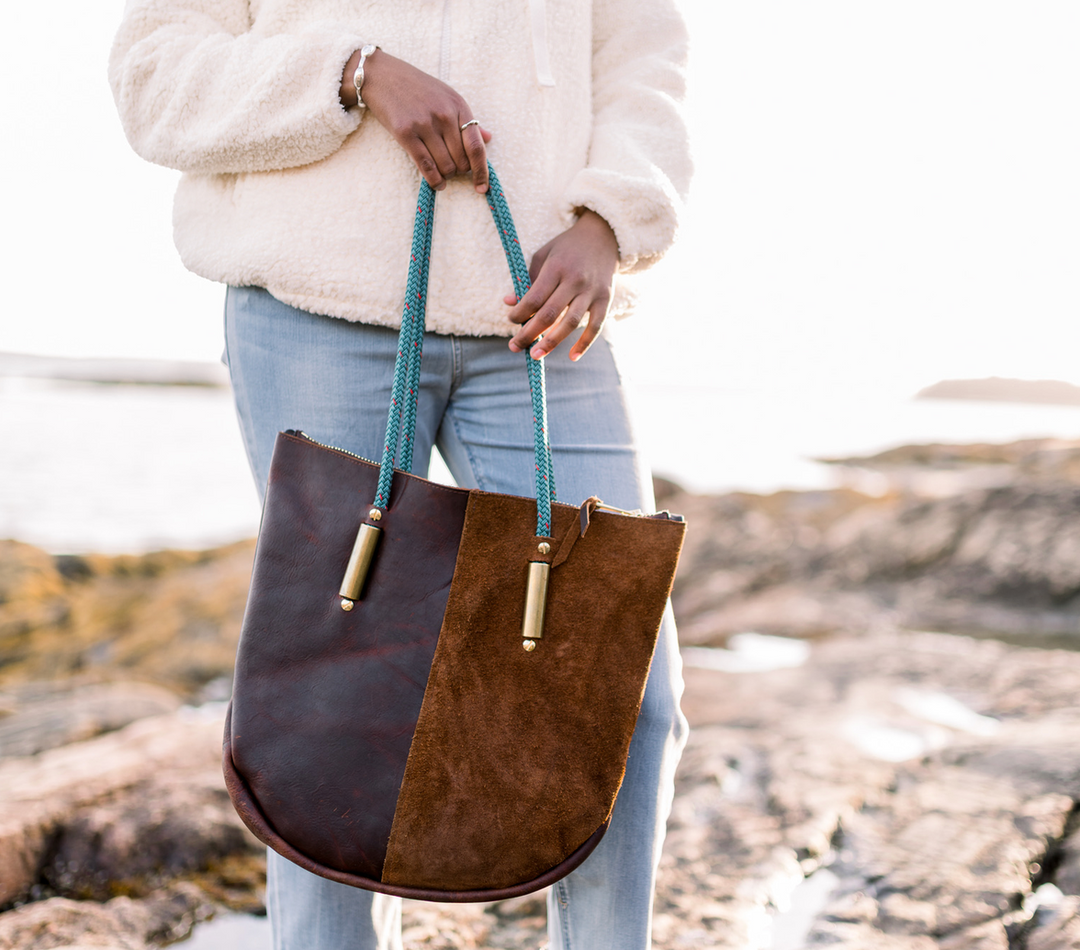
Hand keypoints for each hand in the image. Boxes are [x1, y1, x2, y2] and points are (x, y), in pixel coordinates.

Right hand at [341, 49, 490, 192]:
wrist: (382, 75)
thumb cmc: (417, 88)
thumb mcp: (446, 97)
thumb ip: (466, 120)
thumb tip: (488, 138)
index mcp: (459, 106)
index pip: (476, 146)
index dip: (482, 171)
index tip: (482, 188)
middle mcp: (444, 115)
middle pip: (462, 161)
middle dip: (460, 172)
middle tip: (453, 170)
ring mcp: (425, 124)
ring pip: (446, 166)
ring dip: (446, 176)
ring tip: (443, 174)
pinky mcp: (406, 133)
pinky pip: (426, 166)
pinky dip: (434, 180)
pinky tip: (437, 183)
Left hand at [505, 211, 619, 361]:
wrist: (603, 236)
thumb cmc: (567, 248)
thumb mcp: (544, 255)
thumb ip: (527, 279)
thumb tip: (509, 303)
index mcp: (556, 267)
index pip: (534, 298)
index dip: (519, 313)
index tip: (511, 320)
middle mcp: (575, 280)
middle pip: (549, 314)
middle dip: (529, 333)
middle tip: (515, 347)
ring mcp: (592, 291)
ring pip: (570, 323)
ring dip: (551, 342)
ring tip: (535, 355)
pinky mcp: (605, 299)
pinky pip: (596, 326)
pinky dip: (584, 343)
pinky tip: (572, 357)